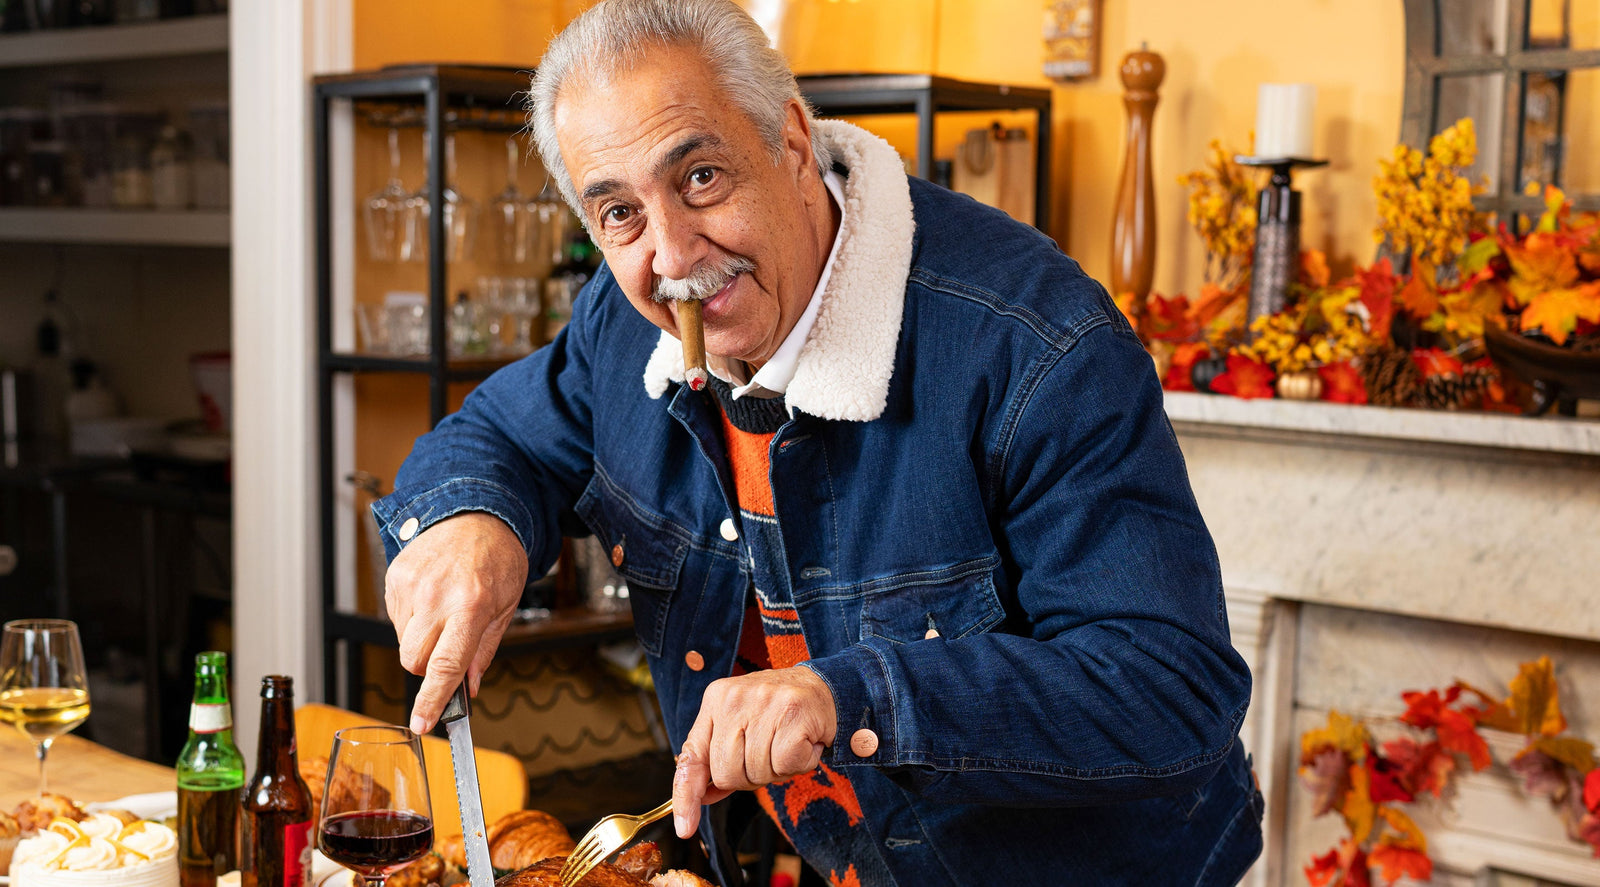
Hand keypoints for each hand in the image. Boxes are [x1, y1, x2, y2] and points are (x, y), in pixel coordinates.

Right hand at [385, 511, 527, 734]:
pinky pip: (396, 618)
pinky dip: (412, 619)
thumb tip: (468, 689)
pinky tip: (432, 598)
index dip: (432, 701)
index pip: (444, 666)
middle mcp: (437, 597)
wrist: (477, 513)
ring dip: (421, 640)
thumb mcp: (505, 608)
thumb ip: (484, 652)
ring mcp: (411, 586)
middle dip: (429, 666)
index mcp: (470, 607)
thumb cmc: (497, 560)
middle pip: (414, 661)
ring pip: (404, 643)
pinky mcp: (395, 577)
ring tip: (445, 611)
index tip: (423, 724)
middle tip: (450, 646)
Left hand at [671, 667, 836, 837]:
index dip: (686, 795)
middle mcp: (734, 698)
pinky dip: (799, 764)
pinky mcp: (793, 711)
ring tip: (787, 744)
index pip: (692, 756)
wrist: (824, 688)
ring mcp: (763, 702)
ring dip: (777, 770)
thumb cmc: (779, 713)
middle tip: (769, 754)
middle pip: (727, 774)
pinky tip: (804, 743)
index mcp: (715, 700)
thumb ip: (719, 758)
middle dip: (750, 777)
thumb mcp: (742, 727)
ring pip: (757, 773)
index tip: (685, 828)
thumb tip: (702, 797)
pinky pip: (785, 766)